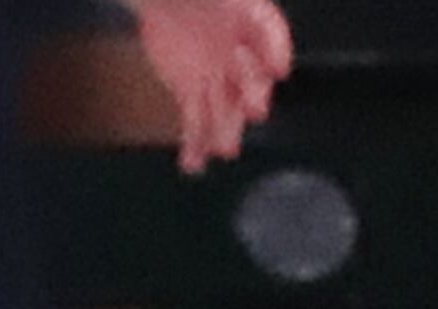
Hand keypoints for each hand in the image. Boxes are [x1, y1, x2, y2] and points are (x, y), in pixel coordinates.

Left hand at [132, 0, 287, 168]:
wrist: (161, 0)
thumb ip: (250, 18)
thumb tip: (269, 50)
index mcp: (250, 26)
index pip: (269, 39)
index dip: (274, 54)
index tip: (276, 68)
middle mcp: (239, 59)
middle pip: (252, 83)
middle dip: (254, 98)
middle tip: (255, 109)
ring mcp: (216, 80)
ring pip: (224, 112)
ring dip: (225, 132)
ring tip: (224, 148)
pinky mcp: (190, 93)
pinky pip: (194, 123)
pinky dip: (193, 145)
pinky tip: (192, 163)